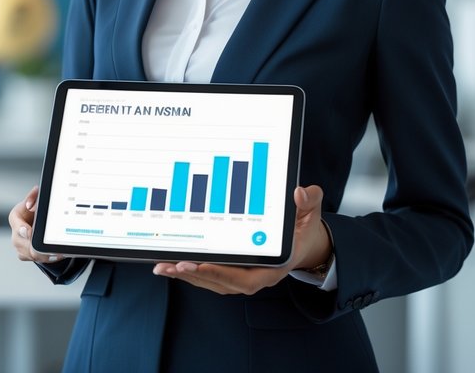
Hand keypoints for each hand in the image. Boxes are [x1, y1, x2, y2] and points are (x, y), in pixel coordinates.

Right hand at [9, 186, 64, 264]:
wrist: (35, 221)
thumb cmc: (34, 210)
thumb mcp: (34, 201)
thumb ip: (34, 196)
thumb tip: (36, 190)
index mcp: (15, 217)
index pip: (15, 223)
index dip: (22, 229)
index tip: (28, 231)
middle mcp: (15, 232)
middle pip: (21, 243)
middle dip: (33, 247)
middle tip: (45, 249)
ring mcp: (19, 245)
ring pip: (28, 254)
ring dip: (42, 254)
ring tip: (56, 253)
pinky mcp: (25, 254)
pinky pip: (33, 259)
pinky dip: (45, 258)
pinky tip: (55, 255)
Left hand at [153, 185, 330, 294]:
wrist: (304, 244)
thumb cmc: (303, 228)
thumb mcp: (310, 214)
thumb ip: (309, 202)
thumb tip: (298, 192)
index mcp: (274, 266)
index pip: (246, 278)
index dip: (222, 273)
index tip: (200, 265)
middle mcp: (257, 276)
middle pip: (222, 282)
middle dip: (196, 275)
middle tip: (173, 265)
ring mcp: (243, 276)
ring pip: (212, 281)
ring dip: (187, 276)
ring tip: (163, 266)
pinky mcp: (232, 272)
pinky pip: (209, 276)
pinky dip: (189, 272)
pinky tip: (169, 264)